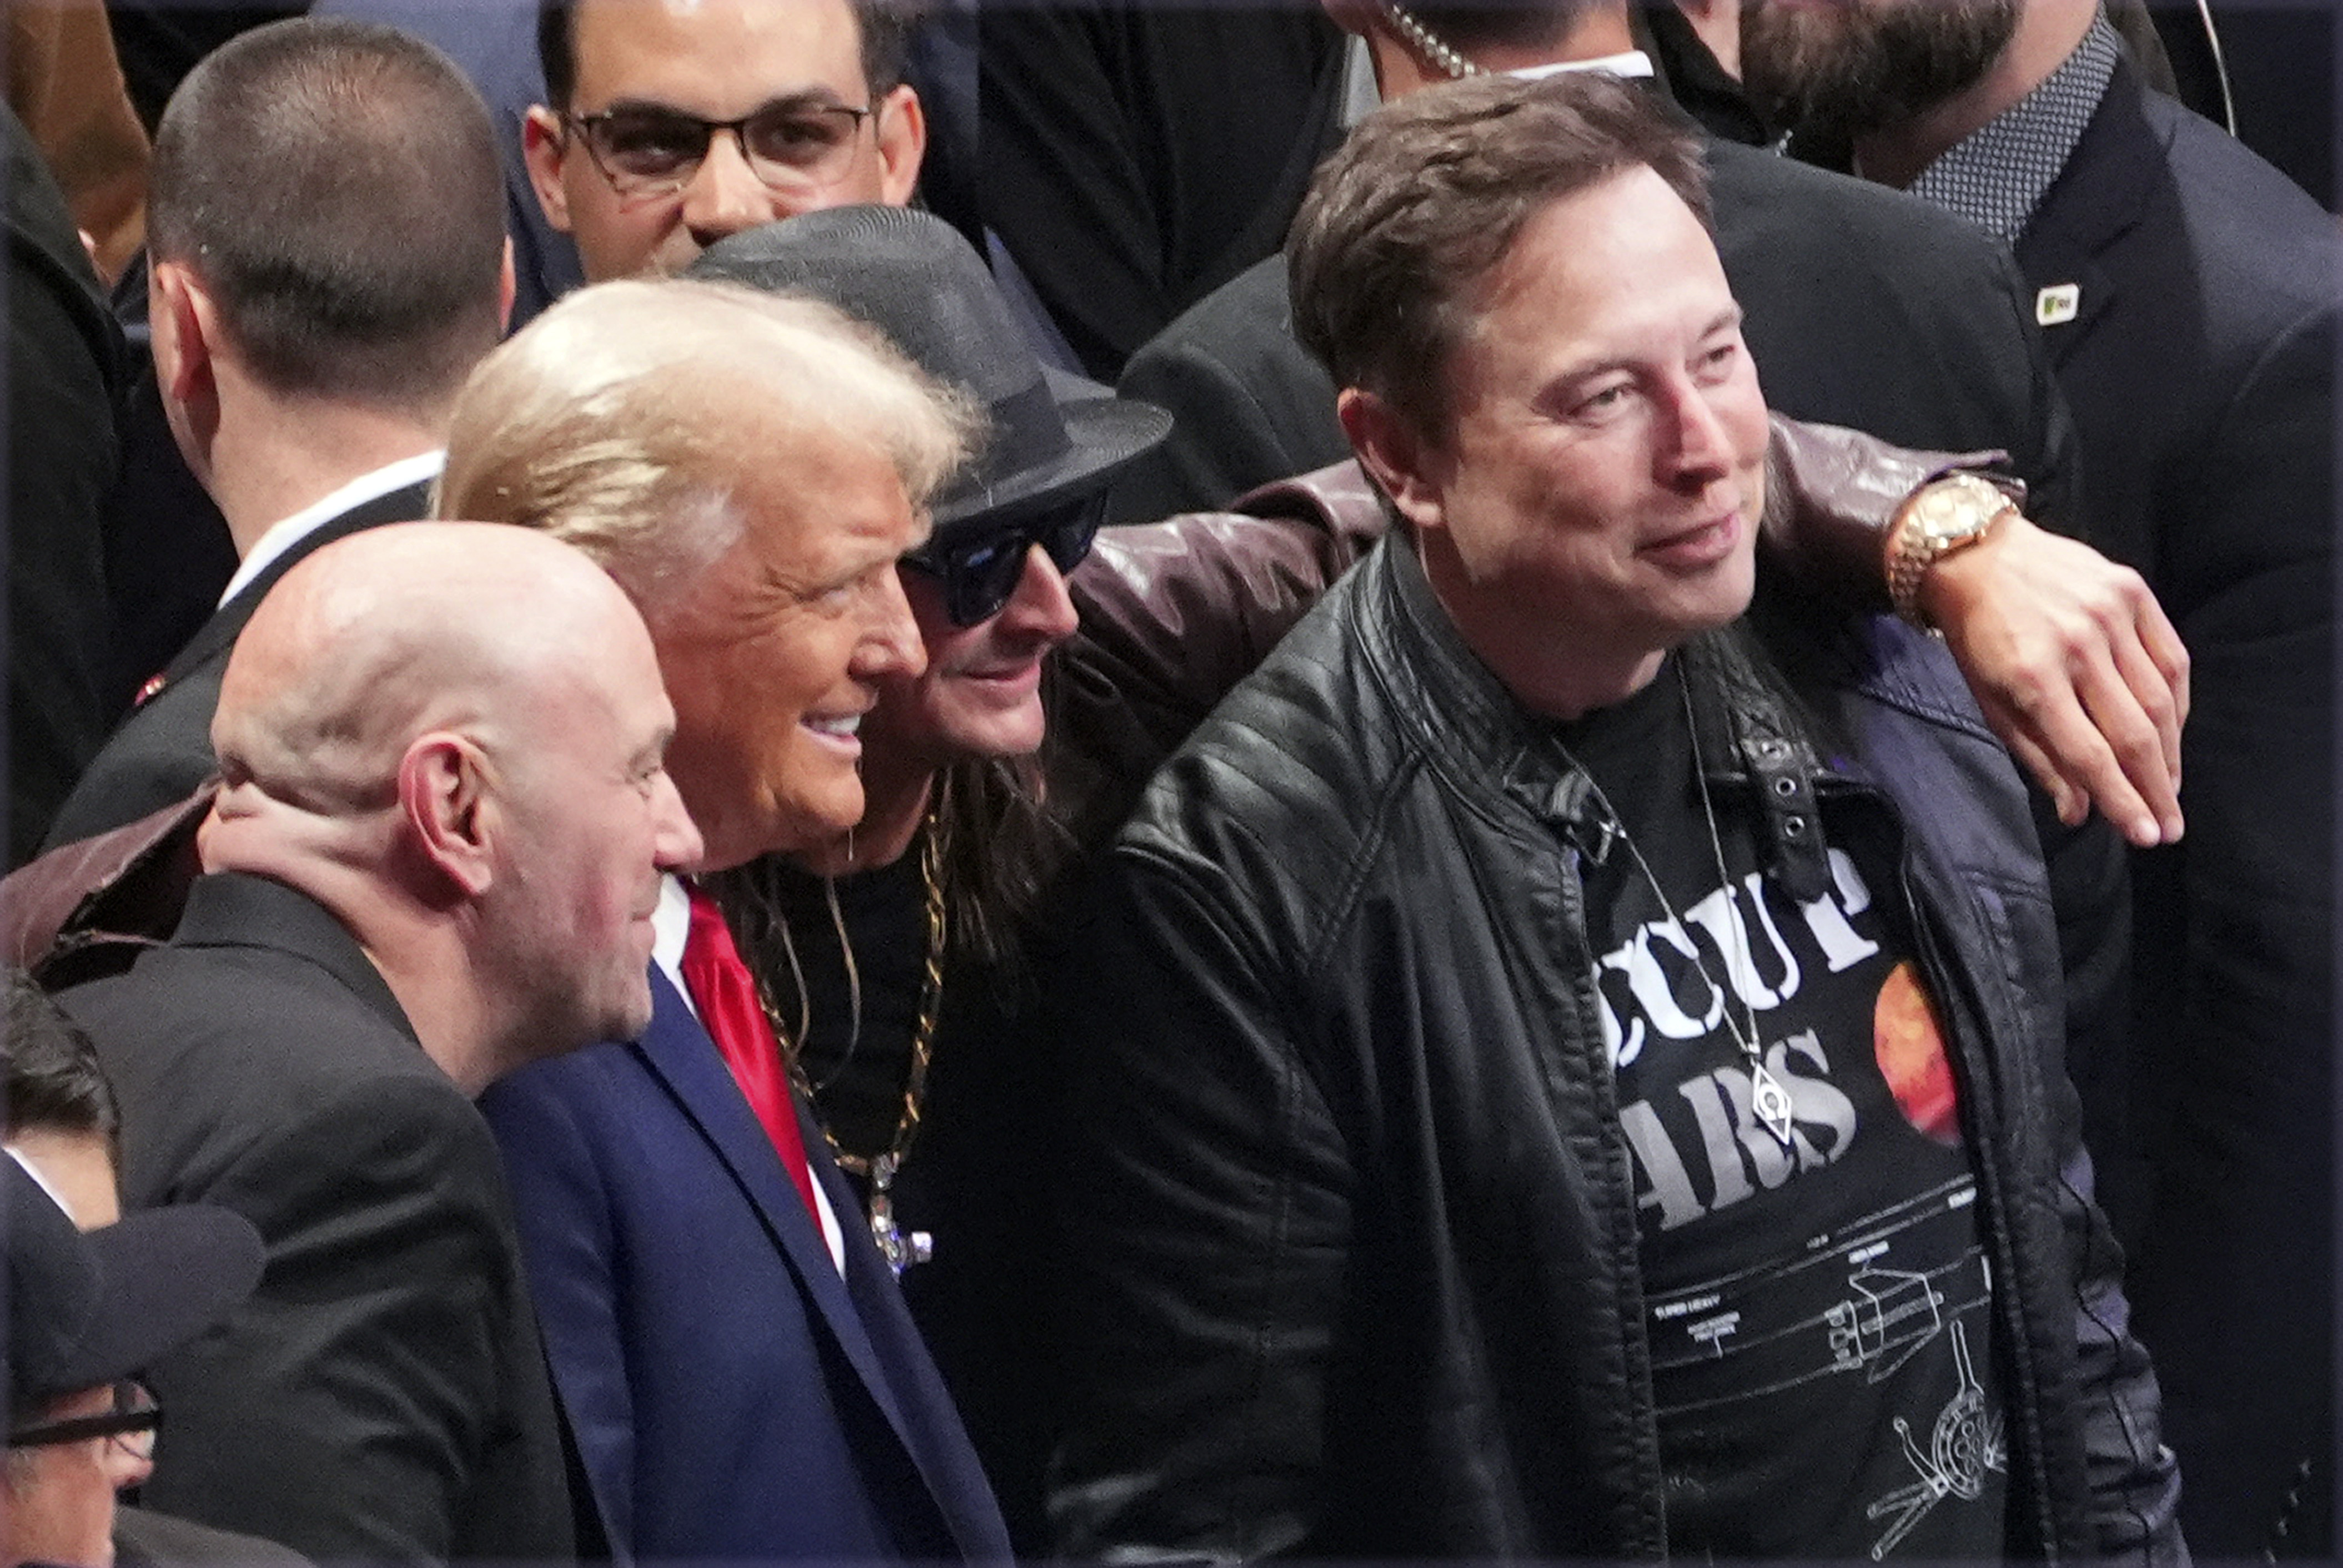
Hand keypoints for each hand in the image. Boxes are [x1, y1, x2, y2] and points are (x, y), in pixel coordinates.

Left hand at [1921, 513, 2188, 845]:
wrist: (1977, 554)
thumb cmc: (1977, 636)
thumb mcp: (1989, 701)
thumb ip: (2037, 756)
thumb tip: (2078, 812)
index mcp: (2032, 678)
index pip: (2090, 754)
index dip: (2122, 800)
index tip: (2145, 835)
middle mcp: (2077, 646)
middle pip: (2133, 733)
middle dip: (2155, 788)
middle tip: (2170, 826)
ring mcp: (2110, 614)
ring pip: (2159, 699)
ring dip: (2171, 753)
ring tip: (2170, 789)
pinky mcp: (2132, 591)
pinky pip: (2171, 658)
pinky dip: (2177, 703)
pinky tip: (2173, 733)